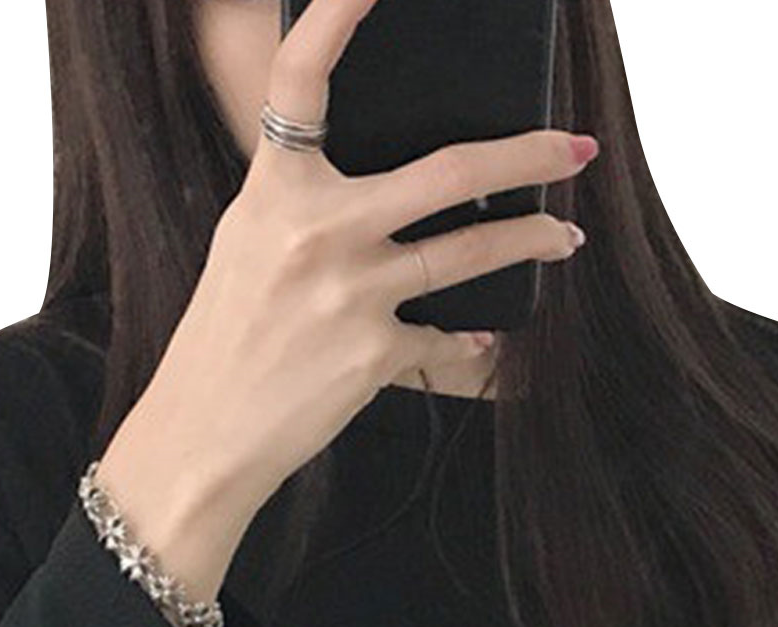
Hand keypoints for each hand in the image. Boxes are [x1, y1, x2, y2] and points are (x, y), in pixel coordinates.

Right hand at [130, 0, 595, 522]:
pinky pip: (447, 341)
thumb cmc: (224, 339)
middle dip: (528, 154)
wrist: (202, 434)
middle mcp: (316, 231)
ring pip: (469, 251)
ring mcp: (349, 293)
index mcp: (275, 190)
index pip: (302, 77)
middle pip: (447, 170)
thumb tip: (390, 189)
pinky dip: (473, 347)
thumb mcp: (248, 247)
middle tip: (575, 148)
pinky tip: (491, 346)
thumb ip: (306, 204)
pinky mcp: (374, 356)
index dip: (337, 14)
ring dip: (531, 241)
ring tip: (565, 238)